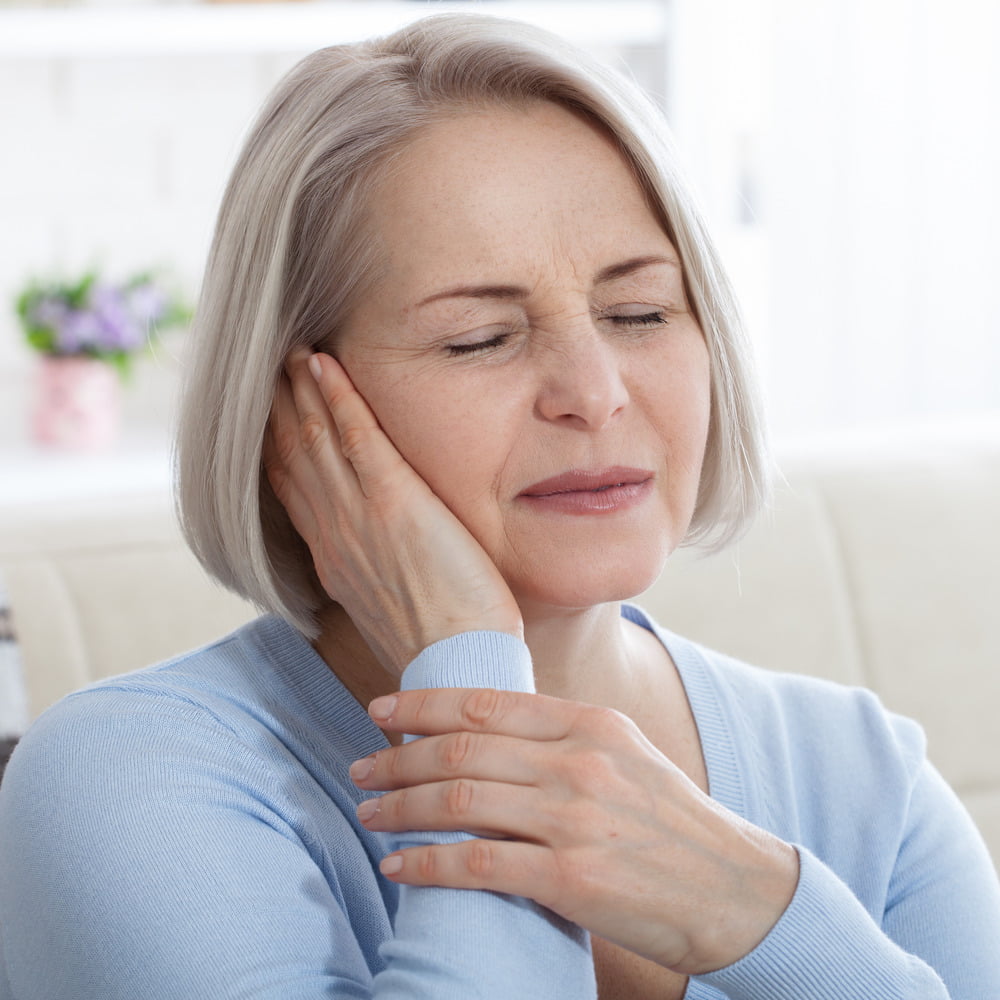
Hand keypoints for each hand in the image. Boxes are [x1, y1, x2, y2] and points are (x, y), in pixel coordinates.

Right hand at [264, 350, 522, 673]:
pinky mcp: (393, 500)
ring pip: (314, 437)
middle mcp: (334, 531)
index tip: (268, 417)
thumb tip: (376, 566)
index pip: (292, 489)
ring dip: (300, 390)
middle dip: (278, 407)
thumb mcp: (390, 609)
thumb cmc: (440, 647)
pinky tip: (324, 363)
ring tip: (291, 353)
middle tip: (268, 368)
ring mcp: (358, 514)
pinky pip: (355, 435)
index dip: (275, 447)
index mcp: (335, 557)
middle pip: (291, 455)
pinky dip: (336, 395)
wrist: (455, 667)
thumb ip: (375, 576)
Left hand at [350, 687, 798, 974]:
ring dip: (401, 806)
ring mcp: (574, 819)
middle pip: (462, 748)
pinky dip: (428, 863)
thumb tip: (489, 726)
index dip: (423, 705)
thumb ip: (562, 735)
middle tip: (361, 766)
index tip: (381, 709)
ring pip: (459, 800)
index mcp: (589, 723)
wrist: (733, 889)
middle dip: (398, 756)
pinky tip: (399, 866)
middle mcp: (578, 762)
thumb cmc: (670, 820)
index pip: (486, 703)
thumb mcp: (624, 752)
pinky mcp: (570, 878)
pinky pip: (478, 865)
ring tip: (368, 811)